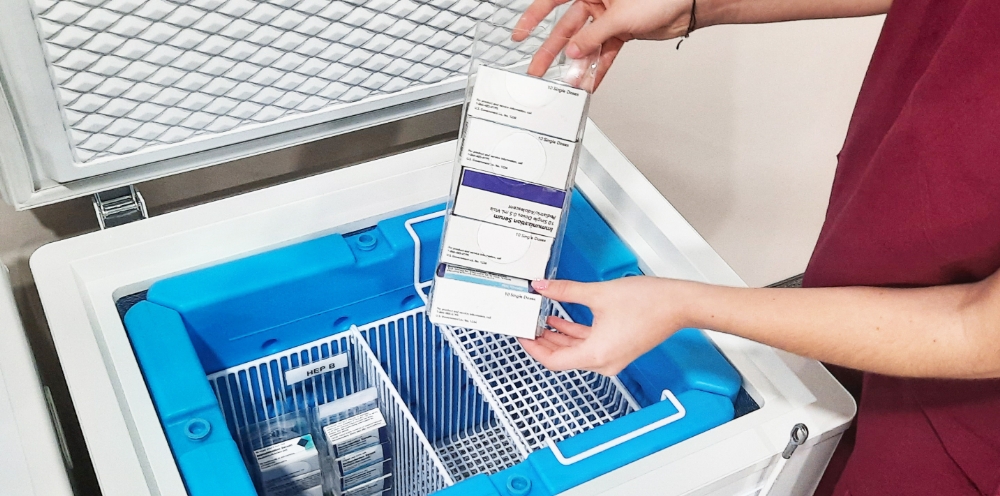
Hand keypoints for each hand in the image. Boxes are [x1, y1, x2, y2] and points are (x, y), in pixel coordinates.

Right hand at [513, 0, 697, 88]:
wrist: (687, 7)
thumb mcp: (619, 17)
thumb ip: (592, 36)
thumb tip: (574, 52)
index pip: (553, 1)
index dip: (534, 17)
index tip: (520, 33)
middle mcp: (596, 0)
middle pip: (567, 27)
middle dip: (552, 50)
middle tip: (537, 67)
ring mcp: (608, 17)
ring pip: (585, 44)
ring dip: (576, 65)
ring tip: (563, 81)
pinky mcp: (620, 32)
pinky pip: (604, 52)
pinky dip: (598, 68)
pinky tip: (589, 81)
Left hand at [519, 276, 690, 374]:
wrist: (679, 304)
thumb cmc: (650, 303)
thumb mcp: (599, 294)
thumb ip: (566, 291)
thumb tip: (544, 287)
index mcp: (596, 354)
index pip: (553, 361)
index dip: (533, 348)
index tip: (521, 335)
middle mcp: (603, 362)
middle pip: (562, 358)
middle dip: (542, 342)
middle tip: (525, 326)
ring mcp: (612, 357)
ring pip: (575, 351)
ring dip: (557, 337)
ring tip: (539, 320)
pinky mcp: (618, 348)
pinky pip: (589, 345)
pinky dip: (574, 334)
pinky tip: (562, 319)